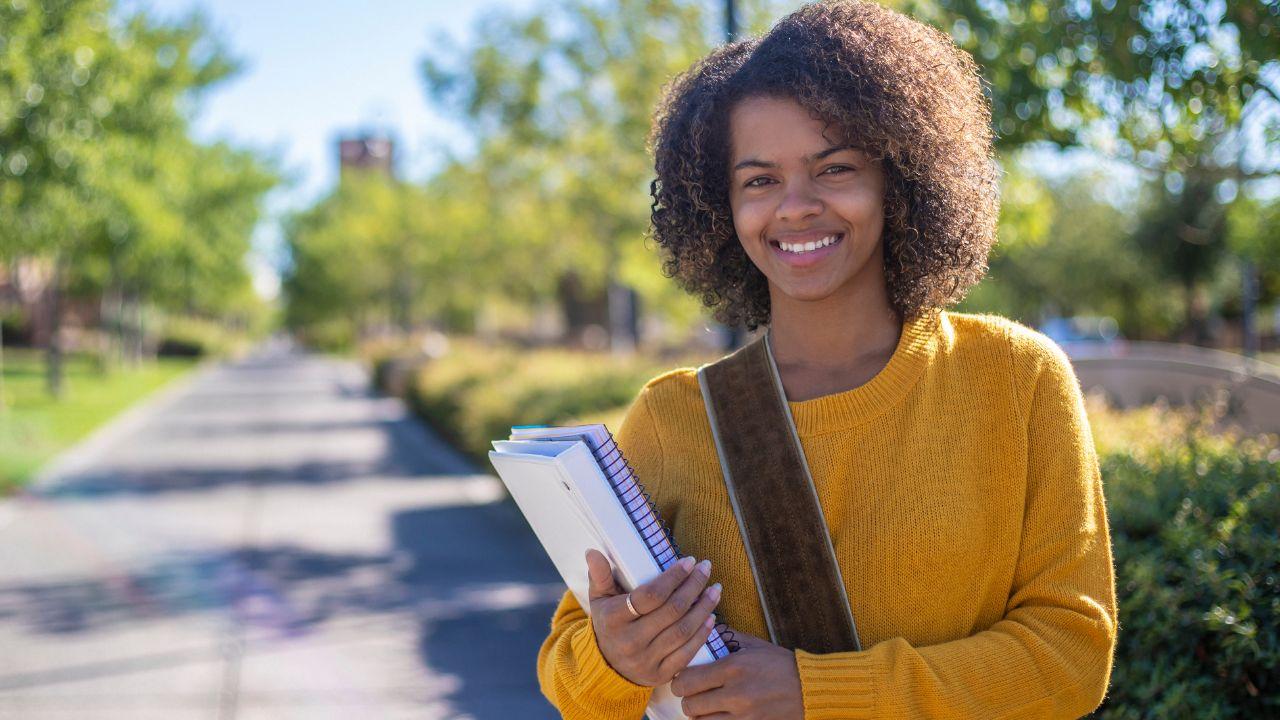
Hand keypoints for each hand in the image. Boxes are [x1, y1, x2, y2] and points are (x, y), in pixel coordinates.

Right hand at [585, 549, 721, 686]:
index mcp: (614, 619)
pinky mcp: (660, 675)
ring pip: (683, 631)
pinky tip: (711, 617)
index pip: (650, 596)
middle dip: (694, 586)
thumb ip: (599, 575)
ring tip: (715, 589)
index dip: (673, 577)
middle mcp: (630, 641)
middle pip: (672, 611)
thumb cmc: (608, 624)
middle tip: (706, 569)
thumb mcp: (599, 599)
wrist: (606, 668)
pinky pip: (686, 653)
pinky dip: (702, 634)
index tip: (690, 561)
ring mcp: (646, 660)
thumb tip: (593, 552)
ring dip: (704, 608)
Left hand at [670, 628, 802, 718]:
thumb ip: (725, 638)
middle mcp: (735, 693)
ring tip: (705, 707)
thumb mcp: (753, 645)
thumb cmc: (780, 664)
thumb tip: (702, 630)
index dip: (680, 681)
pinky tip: (717, 716)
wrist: (809, 688)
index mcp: (732, 667)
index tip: (684, 678)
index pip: (687, 680)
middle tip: (693, 694)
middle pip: (690, 705)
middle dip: (688, 699)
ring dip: (699, 715)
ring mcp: (743, 715)